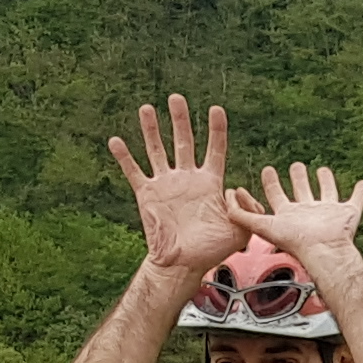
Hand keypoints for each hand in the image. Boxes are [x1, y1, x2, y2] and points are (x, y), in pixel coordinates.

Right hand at [106, 95, 234, 280]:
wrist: (182, 265)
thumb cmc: (211, 251)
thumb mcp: (240, 230)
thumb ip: (247, 210)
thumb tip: (239, 188)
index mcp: (209, 183)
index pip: (214, 149)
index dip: (216, 129)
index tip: (216, 109)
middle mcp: (187, 179)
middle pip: (183, 142)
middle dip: (180, 119)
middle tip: (177, 98)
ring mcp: (166, 184)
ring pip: (157, 150)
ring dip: (151, 130)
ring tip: (146, 108)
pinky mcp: (147, 194)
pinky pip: (134, 172)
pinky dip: (124, 157)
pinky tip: (116, 141)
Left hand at [237, 159, 362, 265]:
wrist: (323, 253)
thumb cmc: (296, 243)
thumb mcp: (262, 226)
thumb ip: (242, 215)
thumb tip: (228, 197)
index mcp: (288, 214)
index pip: (276, 195)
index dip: (271, 182)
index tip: (268, 170)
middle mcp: (308, 212)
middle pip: (301, 191)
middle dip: (298, 178)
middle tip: (295, 166)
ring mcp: (328, 213)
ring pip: (327, 192)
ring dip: (325, 182)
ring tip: (323, 171)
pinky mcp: (347, 214)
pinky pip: (356, 200)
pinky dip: (361, 192)